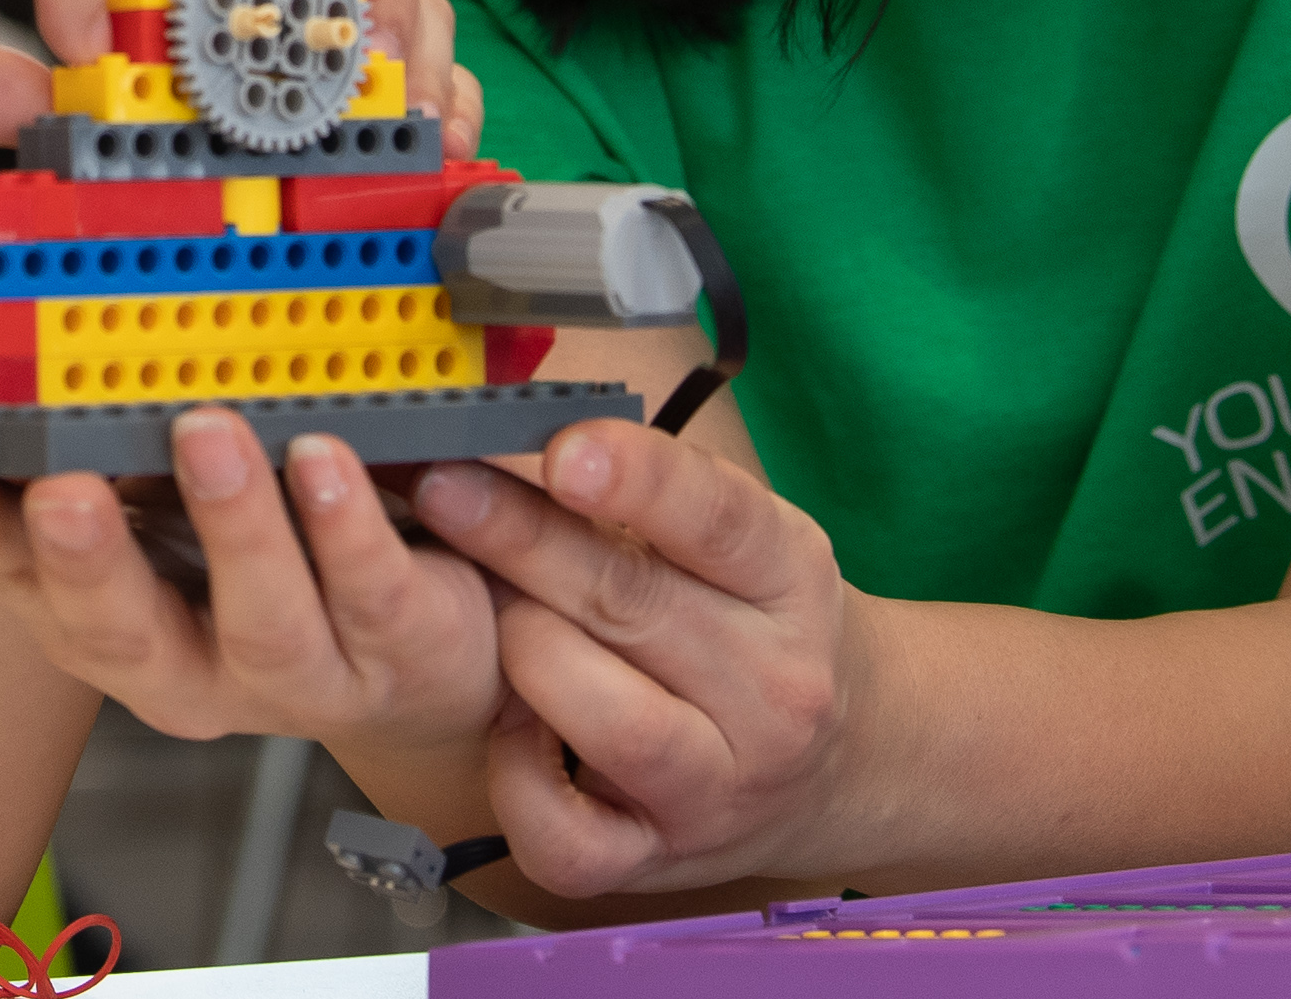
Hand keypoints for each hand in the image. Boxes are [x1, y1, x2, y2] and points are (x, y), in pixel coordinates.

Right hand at [0, 407, 506, 760]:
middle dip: (88, 562)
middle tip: (63, 489)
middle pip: (125, 638)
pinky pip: (370, 591)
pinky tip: (322, 459)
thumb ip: (112, 455)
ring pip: (261, 621)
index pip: (30, 586)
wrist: (428, 662)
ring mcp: (299, 673)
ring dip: (232, 527)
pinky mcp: (397, 648)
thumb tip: (29, 357)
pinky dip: (343, 524)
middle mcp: (194, 670)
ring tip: (208, 433)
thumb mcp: (180, 514)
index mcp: (120, 626)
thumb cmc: (284, 566)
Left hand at [154, 0, 483, 156]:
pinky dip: (452, 107)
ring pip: (426, 1)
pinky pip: (448, 72)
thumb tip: (150, 50)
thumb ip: (145, 27)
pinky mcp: (394, 67)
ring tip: (411, 117)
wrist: (153, 99)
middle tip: (379, 58)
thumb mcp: (135, 30)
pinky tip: (445, 141)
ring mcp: (363, 8)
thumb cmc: (147, 50)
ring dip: (425, 61)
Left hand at [412, 419, 859, 896]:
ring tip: (493, 612)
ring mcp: (719, 783)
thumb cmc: (758, 624)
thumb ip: (652, 490)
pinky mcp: (661, 857)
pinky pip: (562, 835)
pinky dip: (513, 779)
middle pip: (631, 602)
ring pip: (601, 715)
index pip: (720, 519)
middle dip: (519, 537)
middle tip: (441, 486)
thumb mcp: (743, 540)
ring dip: (524, 648)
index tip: (564, 450)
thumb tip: (516, 433)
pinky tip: (510, 728)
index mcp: (791, 581)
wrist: (849, 760)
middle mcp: (771, 686)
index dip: (637, 480)